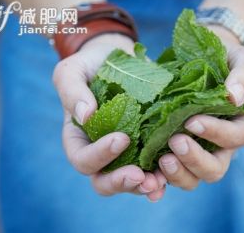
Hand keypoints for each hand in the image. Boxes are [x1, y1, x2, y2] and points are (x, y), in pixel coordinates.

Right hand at [53, 34, 165, 201]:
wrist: (120, 57)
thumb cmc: (93, 65)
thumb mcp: (73, 71)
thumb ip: (71, 91)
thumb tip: (84, 115)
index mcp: (80, 140)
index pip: (83, 160)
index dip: (100, 156)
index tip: (121, 138)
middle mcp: (101, 153)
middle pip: (104, 182)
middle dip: (122, 182)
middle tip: (140, 176)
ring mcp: (126, 153)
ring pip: (132, 182)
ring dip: (145, 186)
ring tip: (159, 182)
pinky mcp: (148, 147)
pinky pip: (154, 169)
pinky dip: (162, 177)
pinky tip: (171, 177)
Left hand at [159, 27, 243, 189]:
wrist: (197, 57)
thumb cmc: (222, 57)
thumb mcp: (239, 58)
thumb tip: (236, 98)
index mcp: (240, 124)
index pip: (238, 137)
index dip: (219, 134)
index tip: (193, 121)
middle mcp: (220, 145)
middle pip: (215, 168)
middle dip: (195, 160)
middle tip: (175, 142)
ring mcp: (196, 151)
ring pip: (192, 178)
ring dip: (177, 174)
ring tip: (161, 159)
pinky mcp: (173, 152)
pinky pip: (168, 174)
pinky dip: (159, 180)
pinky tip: (147, 177)